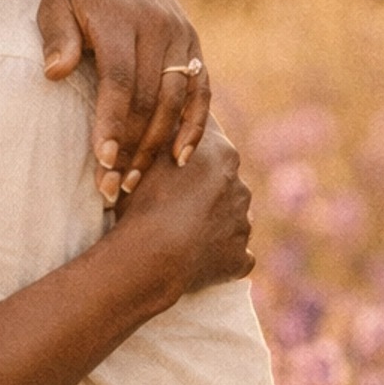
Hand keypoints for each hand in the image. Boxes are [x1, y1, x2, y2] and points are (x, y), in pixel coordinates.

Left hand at [27, 0, 209, 203]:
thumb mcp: (55, 3)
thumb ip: (57, 37)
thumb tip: (54, 73)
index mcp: (121, 20)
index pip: (120, 79)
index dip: (113, 123)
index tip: (103, 161)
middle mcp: (158, 28)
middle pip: (150, 98)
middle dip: (132, 147)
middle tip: (113, 188)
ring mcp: (181, 36)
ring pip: (176, 100)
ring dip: (158, 145)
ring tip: (134, 183)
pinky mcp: (194, 44)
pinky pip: (201, 90)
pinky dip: (195, 125)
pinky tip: (182, 159)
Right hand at [121, 121, 253, 295]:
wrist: (149, 257)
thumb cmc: (140, 203)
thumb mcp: (145, 157)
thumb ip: (162, 136)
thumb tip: (165, 122)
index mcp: (221, 154)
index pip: (211, 143)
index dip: (190, 152)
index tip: (175, 163)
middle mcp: (240, 185)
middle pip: (222, 182)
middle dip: (202, 190)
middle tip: (170, 204)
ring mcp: (243, 223)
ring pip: (229, 218)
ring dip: (211, 223)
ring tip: (179, 235)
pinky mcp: (241, 258)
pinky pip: (233, 256)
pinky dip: (220, 258)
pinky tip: (197, 262)